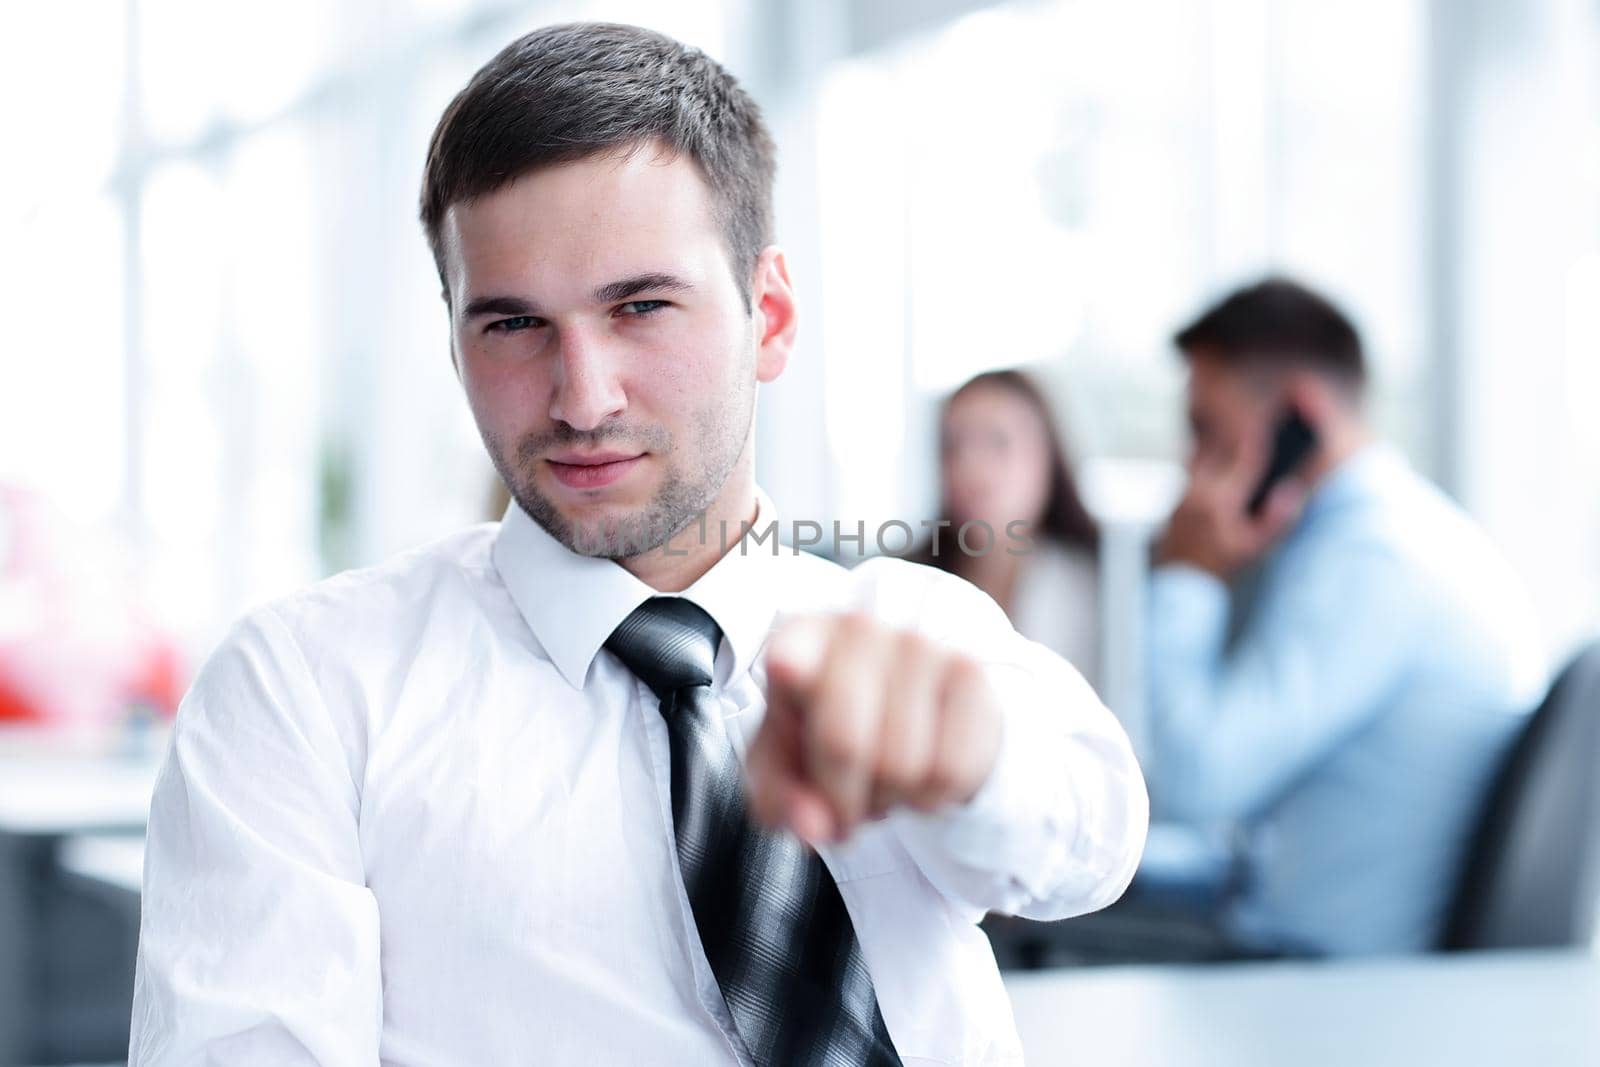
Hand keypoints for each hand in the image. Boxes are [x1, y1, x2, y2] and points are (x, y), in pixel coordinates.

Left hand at [746, 611, 1002, 844]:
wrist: (910, 719)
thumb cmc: (830, 737)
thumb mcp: (785, 770)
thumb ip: (781, 800)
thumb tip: (811, 826)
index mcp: (800, 640)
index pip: (791, 656)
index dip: (790, 676)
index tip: (786, 674)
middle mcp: (859, 629)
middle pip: (843, 741)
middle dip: (840, 799)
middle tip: (843, 806)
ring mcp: (920, 646)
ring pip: (900, 766)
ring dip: (888, 800)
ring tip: (883, 783)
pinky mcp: (969, 674)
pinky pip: (950, 771)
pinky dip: (931, 798)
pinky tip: (921, 778)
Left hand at [1157, 437, 1305, 577]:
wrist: (1182, 581)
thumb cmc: (1222, 565)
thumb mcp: (1255, 546)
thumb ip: (1276, 519)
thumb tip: (1290, 492)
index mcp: (1220, 501)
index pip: (1244, 459)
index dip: (1258, 441)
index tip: (1267, 429)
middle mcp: (1198, 491)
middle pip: (1219, 448)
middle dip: (1236, 438)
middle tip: (1251, 430)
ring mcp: (1183, 493)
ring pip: (1201, 454)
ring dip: (1218, 445)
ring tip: (1235, 442)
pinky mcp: (1175, 497)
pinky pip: (1190, 468)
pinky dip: (1205, 460)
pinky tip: (1218, 462)